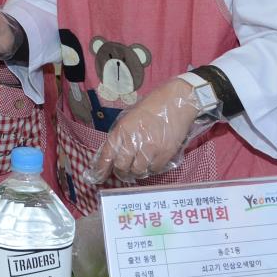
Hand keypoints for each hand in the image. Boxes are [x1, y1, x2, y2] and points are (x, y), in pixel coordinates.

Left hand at [87, 76, 201, 183]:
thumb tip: (115, 152)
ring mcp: (150, 148)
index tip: (98, 176)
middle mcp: (133, 140)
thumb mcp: (129, 117)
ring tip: (139, 167)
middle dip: (121, 172)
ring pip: (138, 171)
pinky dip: (152, 169)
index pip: (107, 154)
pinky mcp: (165, 153)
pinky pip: (154, 170)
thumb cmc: (152, 106)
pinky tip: (152, 163)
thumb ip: (121, 134)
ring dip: (137, 171)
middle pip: (121, 166)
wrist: (177, 100)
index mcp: (122, 129)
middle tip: (124, 172)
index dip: (101, 168)